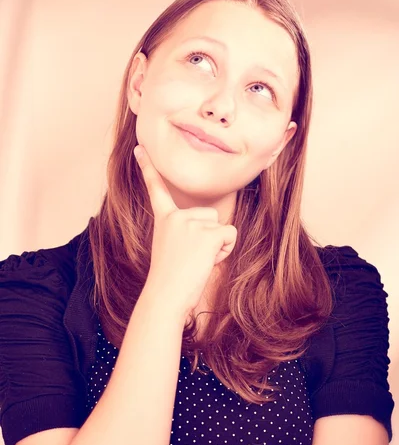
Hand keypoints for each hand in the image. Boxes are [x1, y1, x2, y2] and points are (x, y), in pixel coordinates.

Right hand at [134, 144, 236, 315]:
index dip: (148, 168)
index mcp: (164, 219)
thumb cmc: (170, 279)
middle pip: (209, 215)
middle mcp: (176, 216)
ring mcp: (190, 223)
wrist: (165, 296)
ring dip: (216, 244)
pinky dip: (224, 250)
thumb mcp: (171, 248)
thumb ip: (184, 232)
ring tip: (196, 260)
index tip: (140, 148)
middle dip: (208, 237)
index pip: (156, 189)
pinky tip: (206, 261)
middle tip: (189, 258)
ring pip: (220, 225)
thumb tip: (206, 232)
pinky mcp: (206, 234)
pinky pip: (229, 234)